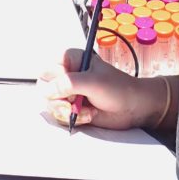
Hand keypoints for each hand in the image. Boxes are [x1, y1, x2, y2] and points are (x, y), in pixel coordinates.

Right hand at [39, 48, 153, 129]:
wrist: (134, 107)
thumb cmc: (119, 88)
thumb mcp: (94, 82)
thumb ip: (69, 83)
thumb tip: (47, 90)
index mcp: (72, 60)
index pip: (48, 69)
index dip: (55, 81)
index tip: (68, 89)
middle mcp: (67, 75)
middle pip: (44, 88)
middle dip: (57, 100)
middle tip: (71, 104)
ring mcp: (69, 93)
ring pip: (51, 104)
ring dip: (66, 111)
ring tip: (86, 110)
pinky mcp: (72, 108)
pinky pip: (60, 116)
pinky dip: (73, 119)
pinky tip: (89, 115)